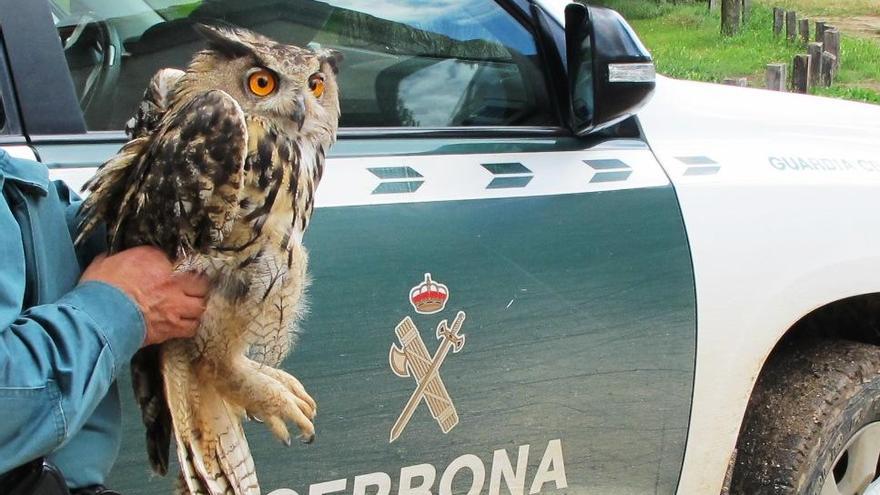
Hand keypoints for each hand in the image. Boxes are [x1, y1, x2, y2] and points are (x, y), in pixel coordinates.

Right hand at [79, 246, 209, 345]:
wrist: (98, 317)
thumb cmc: (99, 289)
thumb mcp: (106, 263)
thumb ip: (121, 259)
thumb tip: (119, 259)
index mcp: (156, 261)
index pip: (178, 260)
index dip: (179, 269)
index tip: (176, 273)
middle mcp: (171, 282)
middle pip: (200, 284)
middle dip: (197, 287)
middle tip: (191, 290)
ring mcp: (174, 306)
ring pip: (200, 306)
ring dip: (195, 307)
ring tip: (189, 308)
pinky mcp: (171, 328)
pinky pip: (191, 328)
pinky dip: (190, 326)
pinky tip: (184, 324)